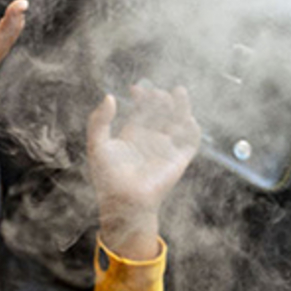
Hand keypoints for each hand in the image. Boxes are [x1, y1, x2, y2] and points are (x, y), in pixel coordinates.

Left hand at [87, 84, 201, 252]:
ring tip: (177, 92)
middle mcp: (152, 138)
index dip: (142, 96)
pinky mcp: (179, 159)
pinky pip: (191, 140)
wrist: (124, 201)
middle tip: (155, 93)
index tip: (135, 89)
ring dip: (181, 105)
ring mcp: (167, 147)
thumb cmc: (108, 177)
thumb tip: (109, 96)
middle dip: (161, 98)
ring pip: (179, 120)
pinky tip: (186, 117)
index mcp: (133, 133)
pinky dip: (193, 127)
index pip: (142, 108)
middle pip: (162, 111)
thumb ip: (99, 121)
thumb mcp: (97, 145)